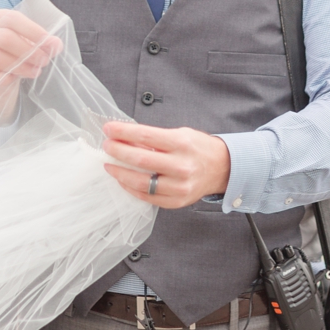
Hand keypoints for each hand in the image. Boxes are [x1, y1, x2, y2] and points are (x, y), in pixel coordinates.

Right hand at [0, 9, 61, 121]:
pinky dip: (2, 78)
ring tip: (35, 72)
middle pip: (5, 38)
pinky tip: (13, 79)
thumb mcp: (29, 45)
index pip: (12, 19)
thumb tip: (56, 45)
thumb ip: (43, 43)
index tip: (50, 43)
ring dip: (20, 66)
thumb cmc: (14, 55)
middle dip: (29, 51)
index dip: (33, 30)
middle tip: (44, 61)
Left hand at [101, 121, 231, 208]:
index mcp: (182, 144)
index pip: (145, 136)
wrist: (222, 168)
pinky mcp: (177, 201)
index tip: (108, 128)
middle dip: (118, 151)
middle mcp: (182, 166)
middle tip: (107, 146)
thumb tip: (124, 138)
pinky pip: (147, 197)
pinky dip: (131, 188)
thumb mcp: (180, 135)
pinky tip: (123, 179)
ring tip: (110, 164)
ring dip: (120, 172)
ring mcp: (179, 186)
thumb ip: (154, 138)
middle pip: (140, 159)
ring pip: (140, 182)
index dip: (123, 132)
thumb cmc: (198, 148)